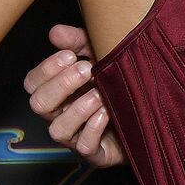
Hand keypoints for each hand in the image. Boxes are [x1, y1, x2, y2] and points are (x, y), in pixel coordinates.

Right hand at [24, 24, 122, 167]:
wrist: (151, 112)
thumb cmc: (118, 82)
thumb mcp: (99, 54)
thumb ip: (78, 42)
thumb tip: (55, 31)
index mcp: (57, 92)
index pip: (33, 83)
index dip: (46, 70)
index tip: (70, 55)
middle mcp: (60, 115)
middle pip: (39, 104)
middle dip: (60, 85)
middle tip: (86, 69)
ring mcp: (76, 136)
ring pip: (58, 129)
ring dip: (79, 108)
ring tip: (100, 93)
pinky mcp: (95, 153)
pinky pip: (85, 146)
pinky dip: (94, 128)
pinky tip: (107, 112)